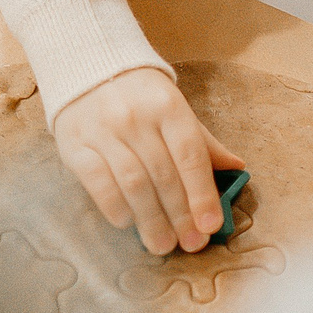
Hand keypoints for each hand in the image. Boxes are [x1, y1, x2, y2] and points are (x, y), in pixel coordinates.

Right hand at [52, 67, 245, 253]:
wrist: (89, 68)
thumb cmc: (141, 97)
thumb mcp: (175, 109)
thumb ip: (203, 141)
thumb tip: (237, 167)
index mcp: (168, 106)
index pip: (190, 155)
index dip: (202, 193)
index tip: (211, 225)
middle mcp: (136, 117)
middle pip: (163, 175)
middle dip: (180, 215)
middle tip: (191, 244)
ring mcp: (103, 131)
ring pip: (132, 183)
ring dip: (151, 220)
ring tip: (162, 244)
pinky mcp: (76, 145)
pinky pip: (98, 183)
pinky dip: (116, 208)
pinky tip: (129, 224)